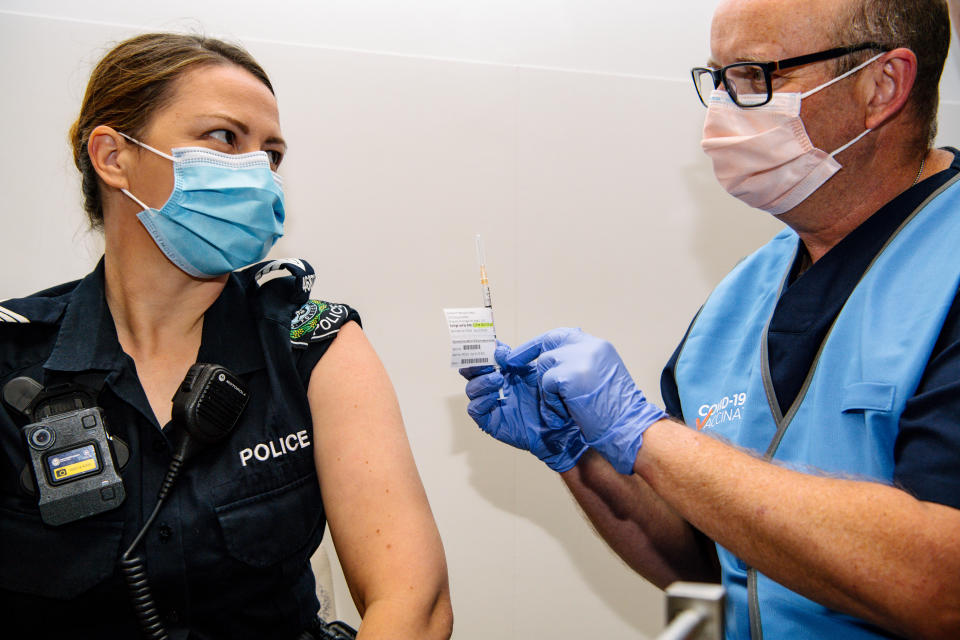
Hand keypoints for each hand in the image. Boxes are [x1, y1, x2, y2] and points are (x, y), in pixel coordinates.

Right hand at [461, 343, 587, 471]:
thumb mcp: (532, 372)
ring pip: (471, 389)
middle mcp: (493, 387)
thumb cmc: (548, 397)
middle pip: (471, 373)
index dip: (480, 352)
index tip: (486, 345)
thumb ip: (514, 360)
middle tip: (487, 361)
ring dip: (482, 381)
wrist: (558, 423)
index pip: (483, 359)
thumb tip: (498, 349)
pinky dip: (481, 400)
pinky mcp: (490, 421)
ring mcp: (491, 404)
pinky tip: (495, 396)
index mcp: (502, 372)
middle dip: (475, 364)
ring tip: (498, 379)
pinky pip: (475, 410)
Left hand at [507, 328, 666, 474]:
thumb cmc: (616, 413)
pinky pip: (546, 384)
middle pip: (549, 343)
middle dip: (528, 355)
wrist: (629, 429)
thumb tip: (554, 360)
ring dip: (548, 390)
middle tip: (513, 365)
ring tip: (566, 407)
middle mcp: (591, 347)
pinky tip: (566, 412)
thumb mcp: (600, 378)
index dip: (540, 344)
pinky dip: (551, 401)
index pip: (563, 335)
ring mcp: (581, 359)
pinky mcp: (570, 375)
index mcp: (599, 347)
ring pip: (545, 365)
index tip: (523, 353)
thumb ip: (580, 364)